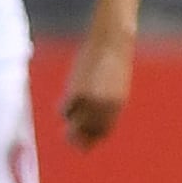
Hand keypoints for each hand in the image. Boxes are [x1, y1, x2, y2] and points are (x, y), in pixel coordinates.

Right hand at [61, 25, 133, 148]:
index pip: (103, 132)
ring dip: (69, 118)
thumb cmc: (113, 60)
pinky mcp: (78, 94)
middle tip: (67, 135)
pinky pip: (65, 109)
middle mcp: (105, 109)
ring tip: (71, 103)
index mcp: (117, 106)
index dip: (92, 139)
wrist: (110, 42)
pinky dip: (64, 106)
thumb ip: (104, 102)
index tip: (83, 139)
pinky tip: (68, 94)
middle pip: (87, 133)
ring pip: (73, 121)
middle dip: (76, 138)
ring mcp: (91, 102)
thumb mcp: (113, 85)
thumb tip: (88, 118)